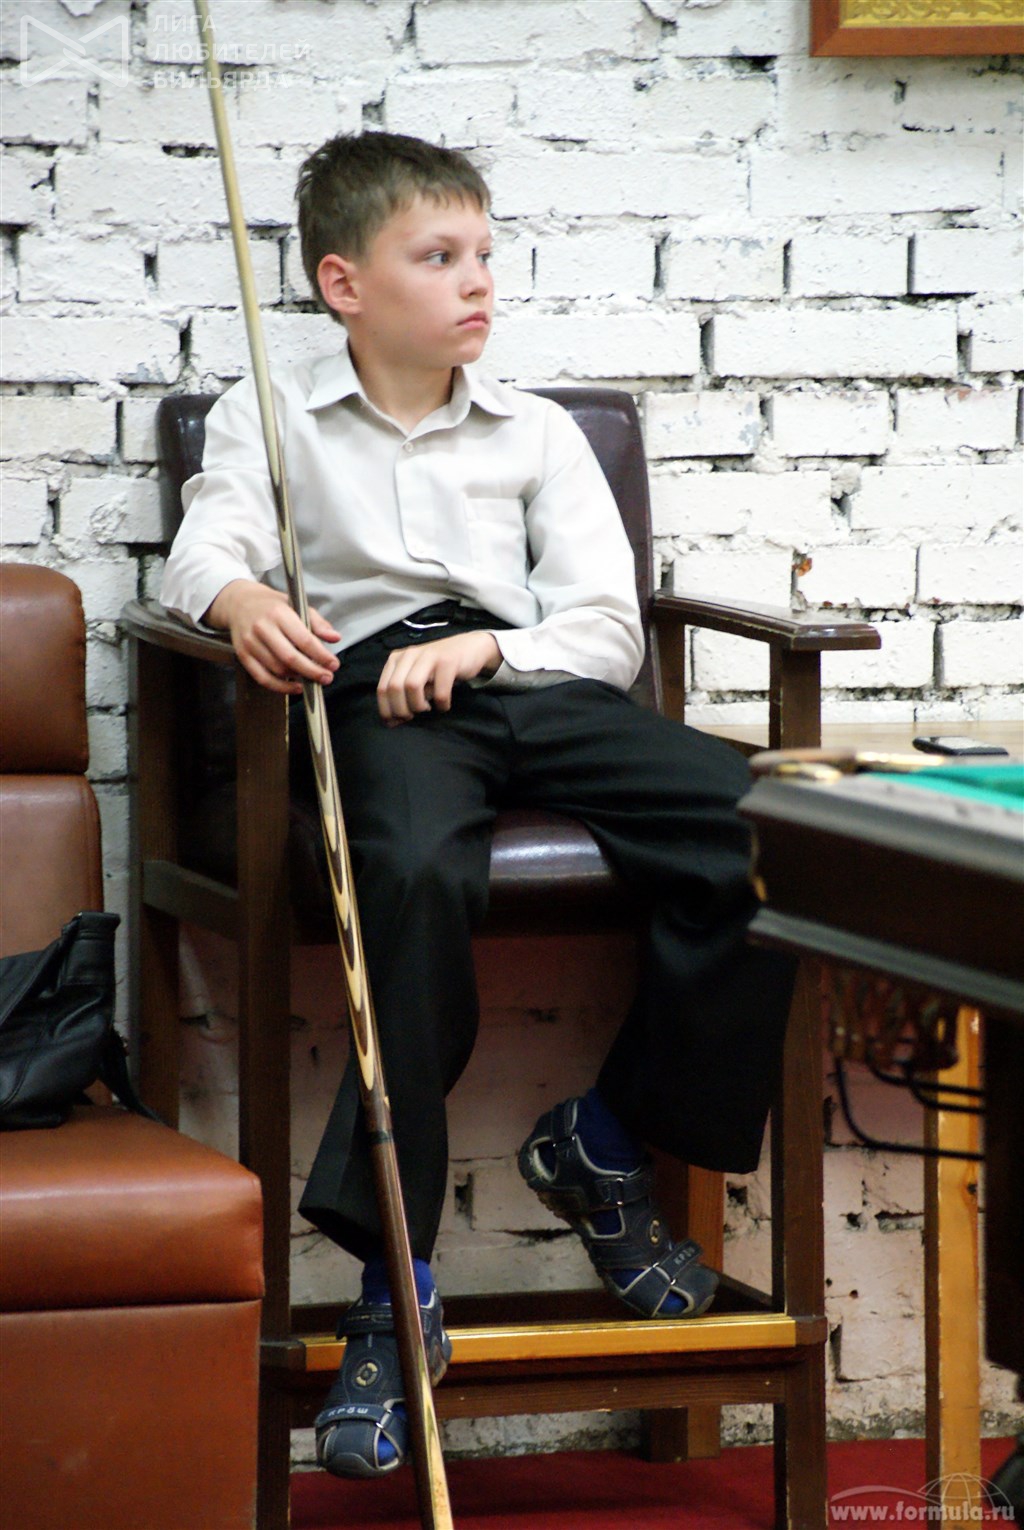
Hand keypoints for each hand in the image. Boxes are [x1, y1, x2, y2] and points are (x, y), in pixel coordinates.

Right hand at [204, 580, 339, 694]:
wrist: (238, 603)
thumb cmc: (272, 605)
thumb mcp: (296, 605)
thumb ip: (317, 623)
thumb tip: (335, 638)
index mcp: (279, 613)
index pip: (304, 639)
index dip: (321, 655)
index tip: (333, 665)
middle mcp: (262, 628)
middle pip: (290, 658)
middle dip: (312, 671)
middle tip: (327, 678)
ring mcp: (250, 643)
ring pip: (278, 669)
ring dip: (298, 678)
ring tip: (313, 679)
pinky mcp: (243, 655)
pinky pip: (263, 678)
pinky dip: (281, 687)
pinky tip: (295, 686)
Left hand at [376, 630, 500, 724]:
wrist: (470, 648)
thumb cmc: (439, 669)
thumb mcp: (418, 679)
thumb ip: (404, 697)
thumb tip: (391, 722)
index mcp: (396, 659)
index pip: (382, 688)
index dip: (387, 710)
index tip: (396, 721)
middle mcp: (409, 654)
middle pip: (394, 688)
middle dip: (401, 710)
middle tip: (413, 717)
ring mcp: (428, 656)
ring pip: (412, 686)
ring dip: (418, 705)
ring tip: (427, 709)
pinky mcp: (448, 661)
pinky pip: (440, 691)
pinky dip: (442, 704)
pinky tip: (444, 705)